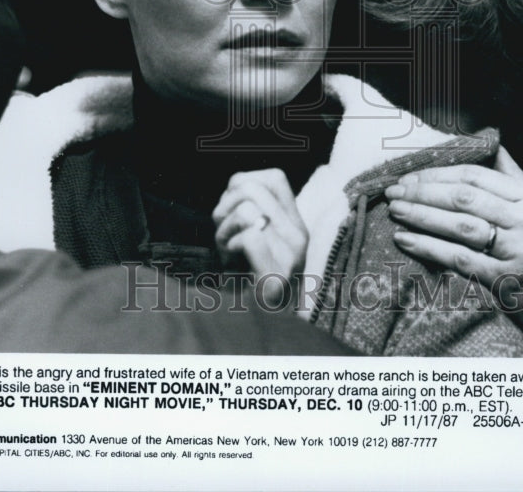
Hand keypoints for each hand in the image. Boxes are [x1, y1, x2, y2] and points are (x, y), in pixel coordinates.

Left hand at [212, 169, 308, 304]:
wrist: (262, 345)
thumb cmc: (249, 294)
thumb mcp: (256, 244)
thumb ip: (253, 214)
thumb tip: (237, 184)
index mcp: (296, 226)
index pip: (273, 177)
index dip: (241, 185)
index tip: (232, 214)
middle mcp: (299, 236)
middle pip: (250, 187)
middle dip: (224, 209)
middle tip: (226, 240)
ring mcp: (292, 256)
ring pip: (247, 208)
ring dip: (224, 230)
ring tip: (230, 256)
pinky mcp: (278, 277)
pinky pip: (249, 235)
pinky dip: (230, 248)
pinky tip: (233, 268)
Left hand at [384, 148, 522, 353]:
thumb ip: (512, 178)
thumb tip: (491, 145)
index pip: (476, 176)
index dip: (438, 174)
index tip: (410, 176)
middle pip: (464, 198)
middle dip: (423, 192)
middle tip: (395, 192)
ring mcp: (517, 252)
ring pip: (459, 226)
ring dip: (421, 216)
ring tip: (396, 210)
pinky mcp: (506, 281)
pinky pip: (459, 259)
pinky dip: (428, 247)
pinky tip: (406, 240)